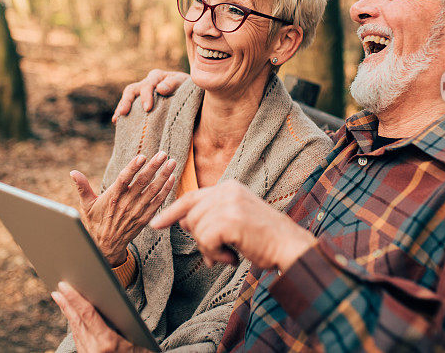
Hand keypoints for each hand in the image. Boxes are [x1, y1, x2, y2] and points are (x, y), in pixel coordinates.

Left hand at [52, 281, 149, 352]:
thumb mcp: (137, 339)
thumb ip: (121, 324)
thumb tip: (107, 305)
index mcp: (107, 343)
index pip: (87, 314)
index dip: (74, 298)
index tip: (64, 286)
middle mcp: (94, 350)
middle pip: (77, 322)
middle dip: (66, 304)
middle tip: (58, 288)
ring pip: (76, 331)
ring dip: (68, 314)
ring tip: (61, 299)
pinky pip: (79, 340)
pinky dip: (75, 326)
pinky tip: (73, 318)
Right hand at [71, 152, 176, 265]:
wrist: (106, 246)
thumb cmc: (95, 222)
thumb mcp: (86, 205)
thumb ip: (82, 187)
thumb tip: (73, 172)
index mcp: (112, 197)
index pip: (123, 180)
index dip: (133, 168)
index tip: (142, 156)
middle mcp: (126, 203)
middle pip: (142, 182)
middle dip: (154, 166)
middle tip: (163, 153)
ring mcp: (137, 211)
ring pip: (153, 190)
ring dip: (164, 175)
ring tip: (172, 162)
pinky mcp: (145, 218)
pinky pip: (158, 202)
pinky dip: (166, 190)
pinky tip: (172, 178)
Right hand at [112, 69, 189, 119]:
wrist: (192, 98)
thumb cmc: (189, 89)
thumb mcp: (185, 83)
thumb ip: (173, 84)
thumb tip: (160, 89)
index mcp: (157, 77)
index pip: (148, 84)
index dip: (146, 96)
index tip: (147, 109)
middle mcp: (147, 84)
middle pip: (132, 89)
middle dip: (127, 101)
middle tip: (124, 112)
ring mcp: (143, 94)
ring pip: (128, 97)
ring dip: (122, 107)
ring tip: (117, 118)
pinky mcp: (142, 105)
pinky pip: (130, 108)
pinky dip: (122, 114)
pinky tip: (117, 121)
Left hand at [150, 181, 315, 271]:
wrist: (289, 246)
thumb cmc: (264, 238)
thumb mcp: (236, 218)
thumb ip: (212, 217)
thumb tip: (183, 224)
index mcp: (229, 187)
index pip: (191, 197)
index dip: (171, 212)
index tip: (155, 223)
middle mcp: (227, 190)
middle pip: (190, 216)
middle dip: (198, 238)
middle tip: (218, 252)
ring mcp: (229, 204)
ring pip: (196, 230)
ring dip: (209, 250)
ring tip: (229, 254)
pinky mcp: (230, 220)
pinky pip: (205, 241)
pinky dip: (215, 255)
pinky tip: (232, 257)